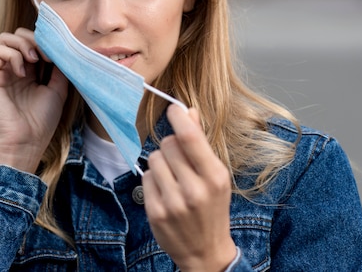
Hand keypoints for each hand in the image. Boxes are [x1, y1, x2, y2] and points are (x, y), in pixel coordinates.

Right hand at [0, 28, 67, 172]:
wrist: (26, 141)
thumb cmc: (41, 121)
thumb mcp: (58, 90)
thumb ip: (59, 68)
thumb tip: (62, 49)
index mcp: (30, 72)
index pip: (33, 42)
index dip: (44, 42)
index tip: (56, 55)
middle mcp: (14, 68)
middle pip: (18, 35)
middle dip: (34, 38)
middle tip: (45, 55)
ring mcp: (1, 71)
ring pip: (6, 38)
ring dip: (24, 43)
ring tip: (34, 60)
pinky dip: (14, 55)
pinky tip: (23, 73)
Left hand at [142, 104, 236, 270]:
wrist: (205, 252)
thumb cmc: (212, 207)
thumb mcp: (216, 176)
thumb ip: (201, 143)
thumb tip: (189, 111)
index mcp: (214, 176)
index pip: (189, 137)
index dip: (177, 117)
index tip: (173, 109)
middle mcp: (194, 189)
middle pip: (168, 144)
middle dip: (171, 146)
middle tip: (179, 161)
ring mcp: (173, 202)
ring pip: (154, 158)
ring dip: (160, 163)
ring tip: (173, 179)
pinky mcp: (155, 212)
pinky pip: (145, 177)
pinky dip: (152, 180)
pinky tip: (165, 192)